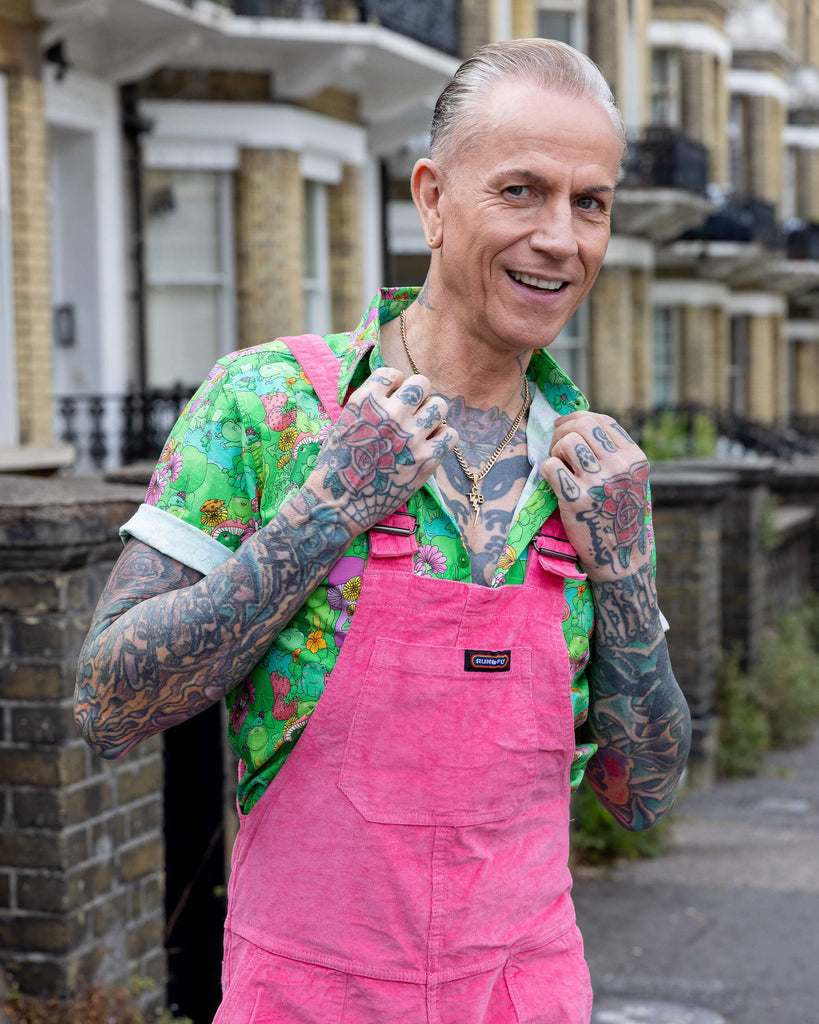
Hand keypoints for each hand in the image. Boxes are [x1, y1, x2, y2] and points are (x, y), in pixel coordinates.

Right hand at [306, 368, 457, 533]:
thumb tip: (394, 392)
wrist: (338, 502)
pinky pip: (450, 435)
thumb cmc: (338, 465)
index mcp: (366, 401)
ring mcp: (411, 437)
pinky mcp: (425, 460)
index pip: (393, 373)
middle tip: (411, 413)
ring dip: (432, 415)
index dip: (396, 384)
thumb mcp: (344, 422)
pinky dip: (443, 438)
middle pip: (422, 384)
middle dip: (418, 396)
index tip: (394, 397)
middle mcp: (391, 414)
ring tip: (422, 429)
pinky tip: (430, 445)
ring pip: (440, 406)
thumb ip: (369, 405)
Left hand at [539, 412, 649, 580]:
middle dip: (563, 430)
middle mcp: (620, 468)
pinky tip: (552, 480)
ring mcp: (599, 483)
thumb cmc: (618, 514)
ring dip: (555, 450)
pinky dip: (546, 469)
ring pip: (567, 442)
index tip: (563, 426)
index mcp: (635, 459)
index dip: (578, 418)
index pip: (602, 421)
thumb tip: (576, 421)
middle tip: (556, 446)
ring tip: (557, 465)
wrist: (619, 556)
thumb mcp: (629, 479)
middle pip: (583, 426)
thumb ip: (612, 452)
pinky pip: (550, 466)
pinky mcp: (577, 500)